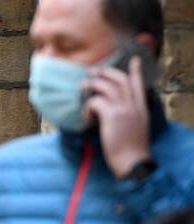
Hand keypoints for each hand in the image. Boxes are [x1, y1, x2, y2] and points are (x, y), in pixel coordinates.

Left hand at [83, 56, 150, 177]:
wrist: (133, 163)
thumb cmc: (130, 152)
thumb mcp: (136, 130)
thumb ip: (129, 118)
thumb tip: (111, 114)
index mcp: (141, 109)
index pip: (139, 85)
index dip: (135, 72)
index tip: (134, 60)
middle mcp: (134, 106)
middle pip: (120, 80)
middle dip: (106, 73)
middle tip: (93, 71)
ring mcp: (124, 109)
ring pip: (106, 87)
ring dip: (92, 85)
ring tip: (82, 87)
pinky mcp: (112, 116)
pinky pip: (95, 102)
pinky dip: (87, 108)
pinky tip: (86, 118)